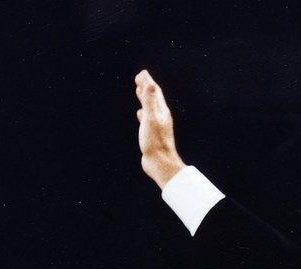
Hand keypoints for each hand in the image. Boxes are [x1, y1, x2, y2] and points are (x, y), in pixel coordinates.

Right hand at [134, 70, 186, 188]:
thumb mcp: (150, 119)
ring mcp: (156, 125)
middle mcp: (160, 117)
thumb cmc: (155, 142)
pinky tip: (139, 114)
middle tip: (140, 78)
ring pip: (150, 108)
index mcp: (161, 111)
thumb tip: (149, 83)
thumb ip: (149, 101)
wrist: (160, 163)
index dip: (148, 81)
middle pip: (153, 98)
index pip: (154, 92)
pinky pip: (146, 120)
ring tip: (139, 92)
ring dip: (144, 99)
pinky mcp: (151, 134)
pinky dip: (142, 114)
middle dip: (147, 87)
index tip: (141, 73)